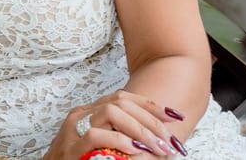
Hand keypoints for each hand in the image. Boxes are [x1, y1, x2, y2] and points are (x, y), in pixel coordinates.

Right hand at [43, 90, 187, 159]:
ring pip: (110, 112)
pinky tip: (135, 149)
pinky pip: (97, 135)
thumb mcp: (102, 144)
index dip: (149, 104)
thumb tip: (156, 136)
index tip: (174, 115)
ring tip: (157, 146)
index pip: (122, 97)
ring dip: (139, 129)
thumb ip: (121, 135)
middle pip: (120, 102)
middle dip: (150, 118)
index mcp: (90, 112)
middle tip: (170, 139)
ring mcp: (75, 129)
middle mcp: (82, 114)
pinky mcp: (71, 147)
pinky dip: (119, 140)